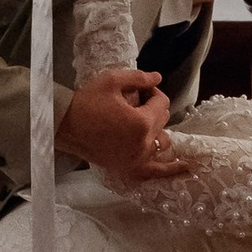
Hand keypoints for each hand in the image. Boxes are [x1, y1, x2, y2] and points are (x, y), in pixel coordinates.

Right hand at [59, 65, 176, 184]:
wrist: (65, 125)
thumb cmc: (87, 102)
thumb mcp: (112, 81)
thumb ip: (139, 78)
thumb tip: (158, 78)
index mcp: (142, 123)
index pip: (161, 103)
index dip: (152, 92)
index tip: (139, 88)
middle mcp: (143, 144)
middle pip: (163, 121)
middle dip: (153, 109)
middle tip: (134, 102)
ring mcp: (137, 159)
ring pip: (162, 142)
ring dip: (158, 131)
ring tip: (146, 123)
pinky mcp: (128, 169)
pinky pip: (156, 173)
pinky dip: (171, 171)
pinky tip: (187, 168)